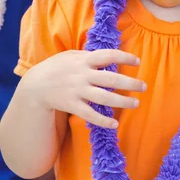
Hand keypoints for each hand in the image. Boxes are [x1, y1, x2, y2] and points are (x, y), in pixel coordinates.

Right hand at [22, 50, 145, 128]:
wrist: (35, 85)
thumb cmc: (58, 67)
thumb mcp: (71, 55)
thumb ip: (90, 56)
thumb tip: (112, 55)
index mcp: (83, 60)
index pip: (107, 55)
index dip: (124, 57)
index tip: (138, 61)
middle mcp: (82, 75)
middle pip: (110, 79)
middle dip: (129, 83)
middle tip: (144, 86)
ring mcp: (77, 91)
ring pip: (103, 98)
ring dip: (122, 102)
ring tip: (136, 103)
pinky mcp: (71, 105)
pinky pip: (89, 115)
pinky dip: (102, 120)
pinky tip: (114, 124)